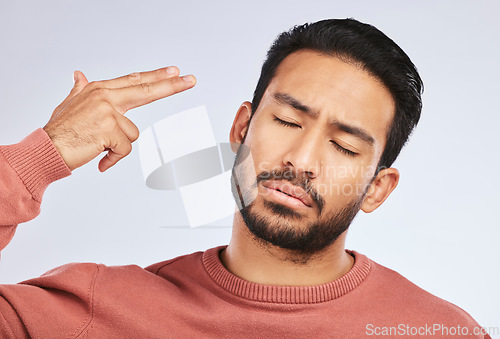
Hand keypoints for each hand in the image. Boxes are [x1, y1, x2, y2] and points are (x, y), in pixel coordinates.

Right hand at [43, 67, 195, 171]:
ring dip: (118, 145)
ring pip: (133, 133)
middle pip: (145, 90)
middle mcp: (105, 96)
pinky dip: (113, 158)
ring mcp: (108, 111)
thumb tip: (79, 74)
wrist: (47, 148)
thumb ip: (80, 89)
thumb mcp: (70, 104)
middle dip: (171, 85)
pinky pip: (125, 149)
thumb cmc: (60, 130)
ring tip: (98, 146)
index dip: (155, 76)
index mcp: (99, 89)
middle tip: (191, 79)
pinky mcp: (109, 129)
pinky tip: (100, 158)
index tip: (173, 71)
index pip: (134, 80)